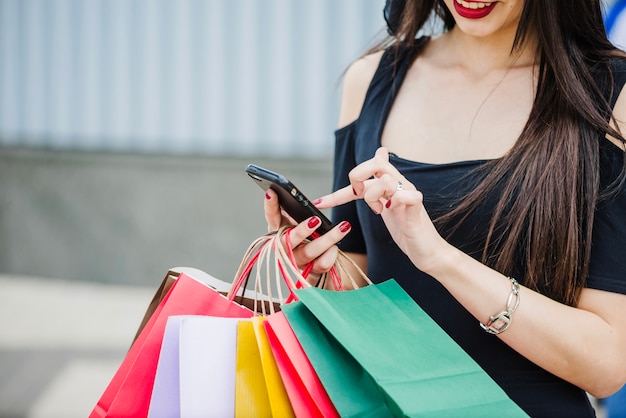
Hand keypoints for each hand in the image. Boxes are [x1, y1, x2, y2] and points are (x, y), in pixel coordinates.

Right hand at [263, 189, 351, 277]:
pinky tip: (336, 246)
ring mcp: (297, 261)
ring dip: (328, 239)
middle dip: (302, 230)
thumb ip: (297, 211)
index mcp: (279, 231)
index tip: (272, 192)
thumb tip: (299, 195)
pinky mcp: (310, 272)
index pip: (271, 217)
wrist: (316, 264)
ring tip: (343, 226)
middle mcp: (284, 248)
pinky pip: (322, 263)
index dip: (270, 206)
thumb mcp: (299, 222)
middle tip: (315, 220)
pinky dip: (331, 254)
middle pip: (289, 240)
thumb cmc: (306, 237)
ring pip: (310, 252)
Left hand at [315, 147, 450, 273]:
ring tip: (378, 210)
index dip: (337, 191)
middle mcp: (400, 184)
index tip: (320, 204)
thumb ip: (376, 186)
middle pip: (375, 164)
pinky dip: (396, 202)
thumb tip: (380, 153)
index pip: (362, 175)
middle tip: (358, 197)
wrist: (428, 252)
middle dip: (357, 178)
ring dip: (374, 196)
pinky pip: (407, 195)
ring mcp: (409, 195)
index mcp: (389, 185)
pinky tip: (391, 211)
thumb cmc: (406, 230)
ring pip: (386, 179)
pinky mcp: (417, 209)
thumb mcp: (386, 206)